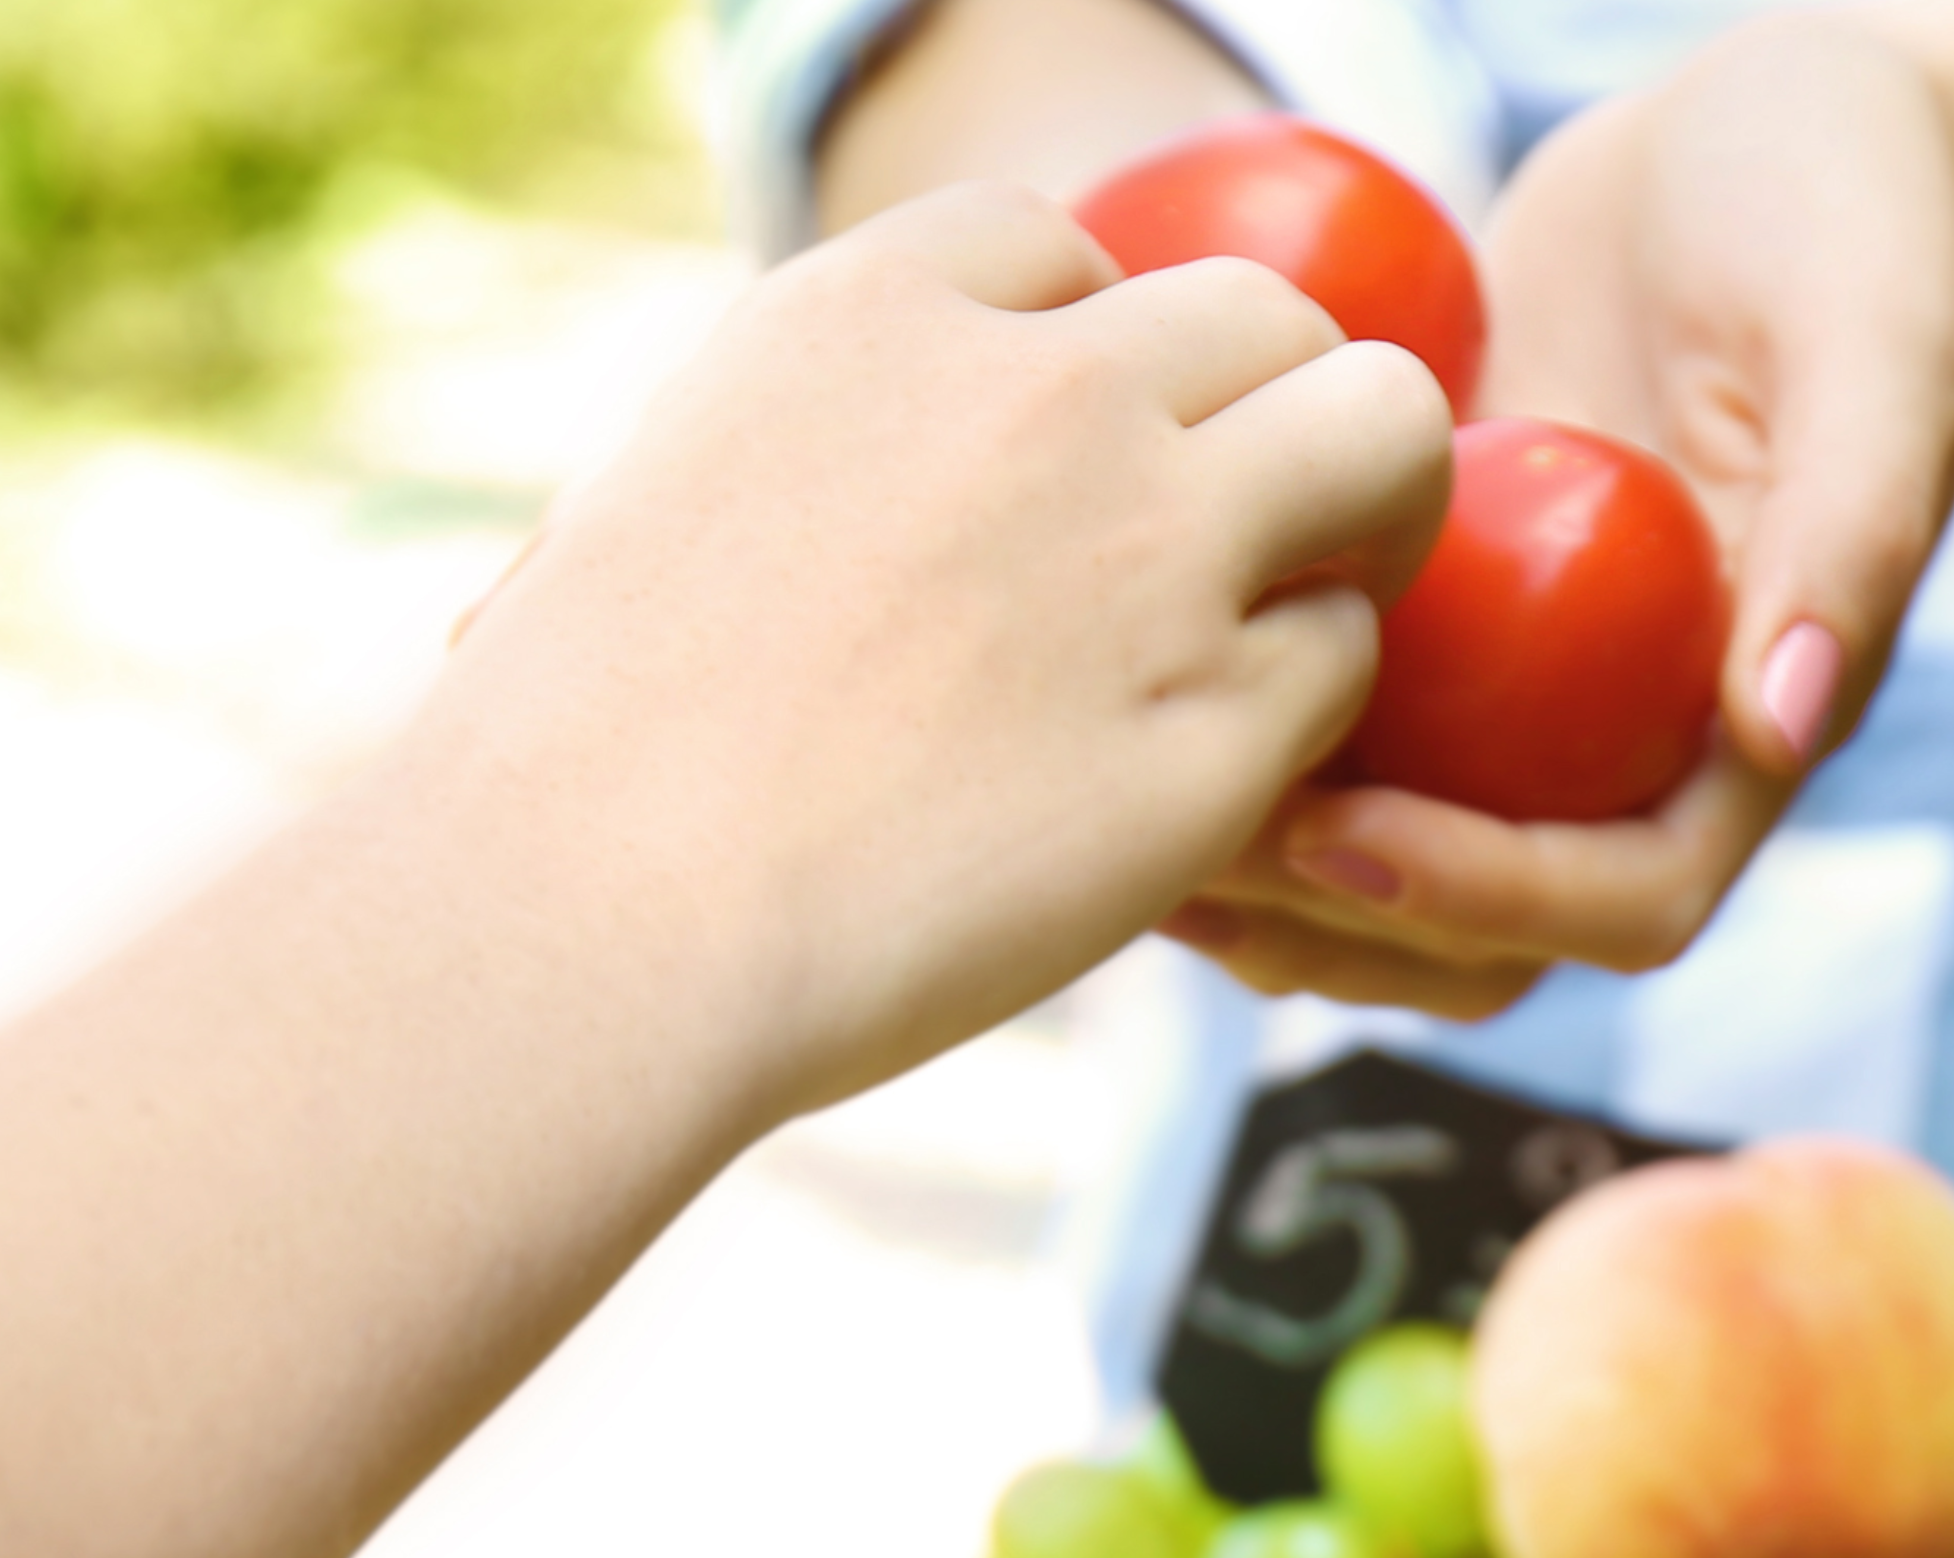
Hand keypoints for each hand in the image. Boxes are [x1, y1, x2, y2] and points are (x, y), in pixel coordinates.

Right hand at [414, 186, 1450, 1120]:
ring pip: (1382, 436)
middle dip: (1270, 407)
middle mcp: (1044, 392)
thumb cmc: (571, 755)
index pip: (1064, 248)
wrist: (595, 914)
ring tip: (1305, 610)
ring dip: (1362, 517)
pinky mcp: (1216, 725)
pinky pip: (1342, 660)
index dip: (1089, 350)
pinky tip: (1218, 778)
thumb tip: (834, 500)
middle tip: (1246, 522)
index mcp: (880, 309)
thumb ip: (799, 456)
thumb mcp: (654, 503)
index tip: (1064, 449)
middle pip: (1267, 314)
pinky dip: (1303, 710)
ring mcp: (1151, 552)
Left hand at [1166, 14, 1953, 1016]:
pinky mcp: (1434, 618)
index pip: (1631, 903)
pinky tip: (1111, 692)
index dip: (1487, 901)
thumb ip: (1857, 520)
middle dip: (1338, 923)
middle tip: (1190, 849)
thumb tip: (1775, 725)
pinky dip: (1224, 739)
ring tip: (1123, 822)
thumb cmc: (1840, 207)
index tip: (1343, 834)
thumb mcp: (1876, 334)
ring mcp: (1522, 692)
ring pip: (1383, 867)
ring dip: (1261, 882)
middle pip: (1484, 936)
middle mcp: (1629, 737)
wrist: (1760, 125)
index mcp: (1750, 719)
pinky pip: (1323, 734)